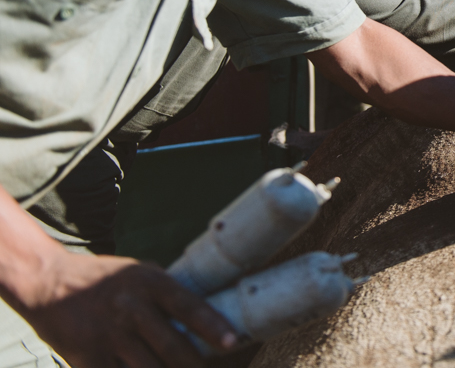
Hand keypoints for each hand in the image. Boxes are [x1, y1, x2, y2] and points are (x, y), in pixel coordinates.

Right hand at [11, 250, 235, 366]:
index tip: (232, 342)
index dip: (212, 326)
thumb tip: (205, 315)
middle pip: (172, 346)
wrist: (47, 283)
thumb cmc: (103, 279)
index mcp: (149, 283)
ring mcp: (109, 335)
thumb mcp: (139, 272)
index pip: (188, 306)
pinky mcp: (87, 358)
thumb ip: (167, 292)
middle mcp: (131, 308)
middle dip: (195, 365)